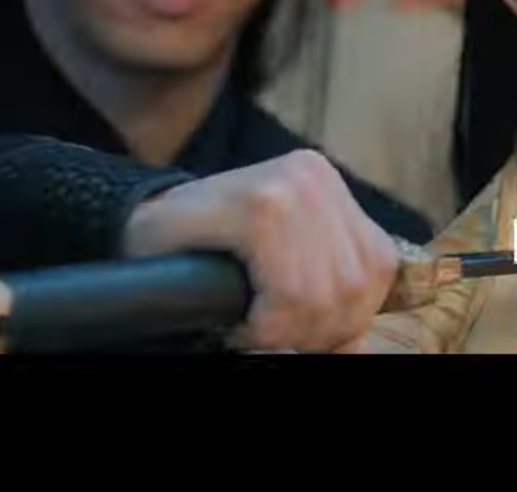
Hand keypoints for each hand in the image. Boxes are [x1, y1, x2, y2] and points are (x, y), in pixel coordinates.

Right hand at [120, 150, 401, 352]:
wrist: (138, 231)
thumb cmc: (207, 254)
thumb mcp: (284, 263)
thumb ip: (328, 286)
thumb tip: (361, 340)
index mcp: (329, 186)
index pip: (378, 268)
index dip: (347, 318)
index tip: (306, 333)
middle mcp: (315, 176)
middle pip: (354, 286)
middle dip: (316, 329)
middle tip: (270, 334)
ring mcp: (291, 185)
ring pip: (325, 294)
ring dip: (288, 330)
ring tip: (255, 327)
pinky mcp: (260, 205)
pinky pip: (289, 291)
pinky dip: (269, 323)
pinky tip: (244, 320)